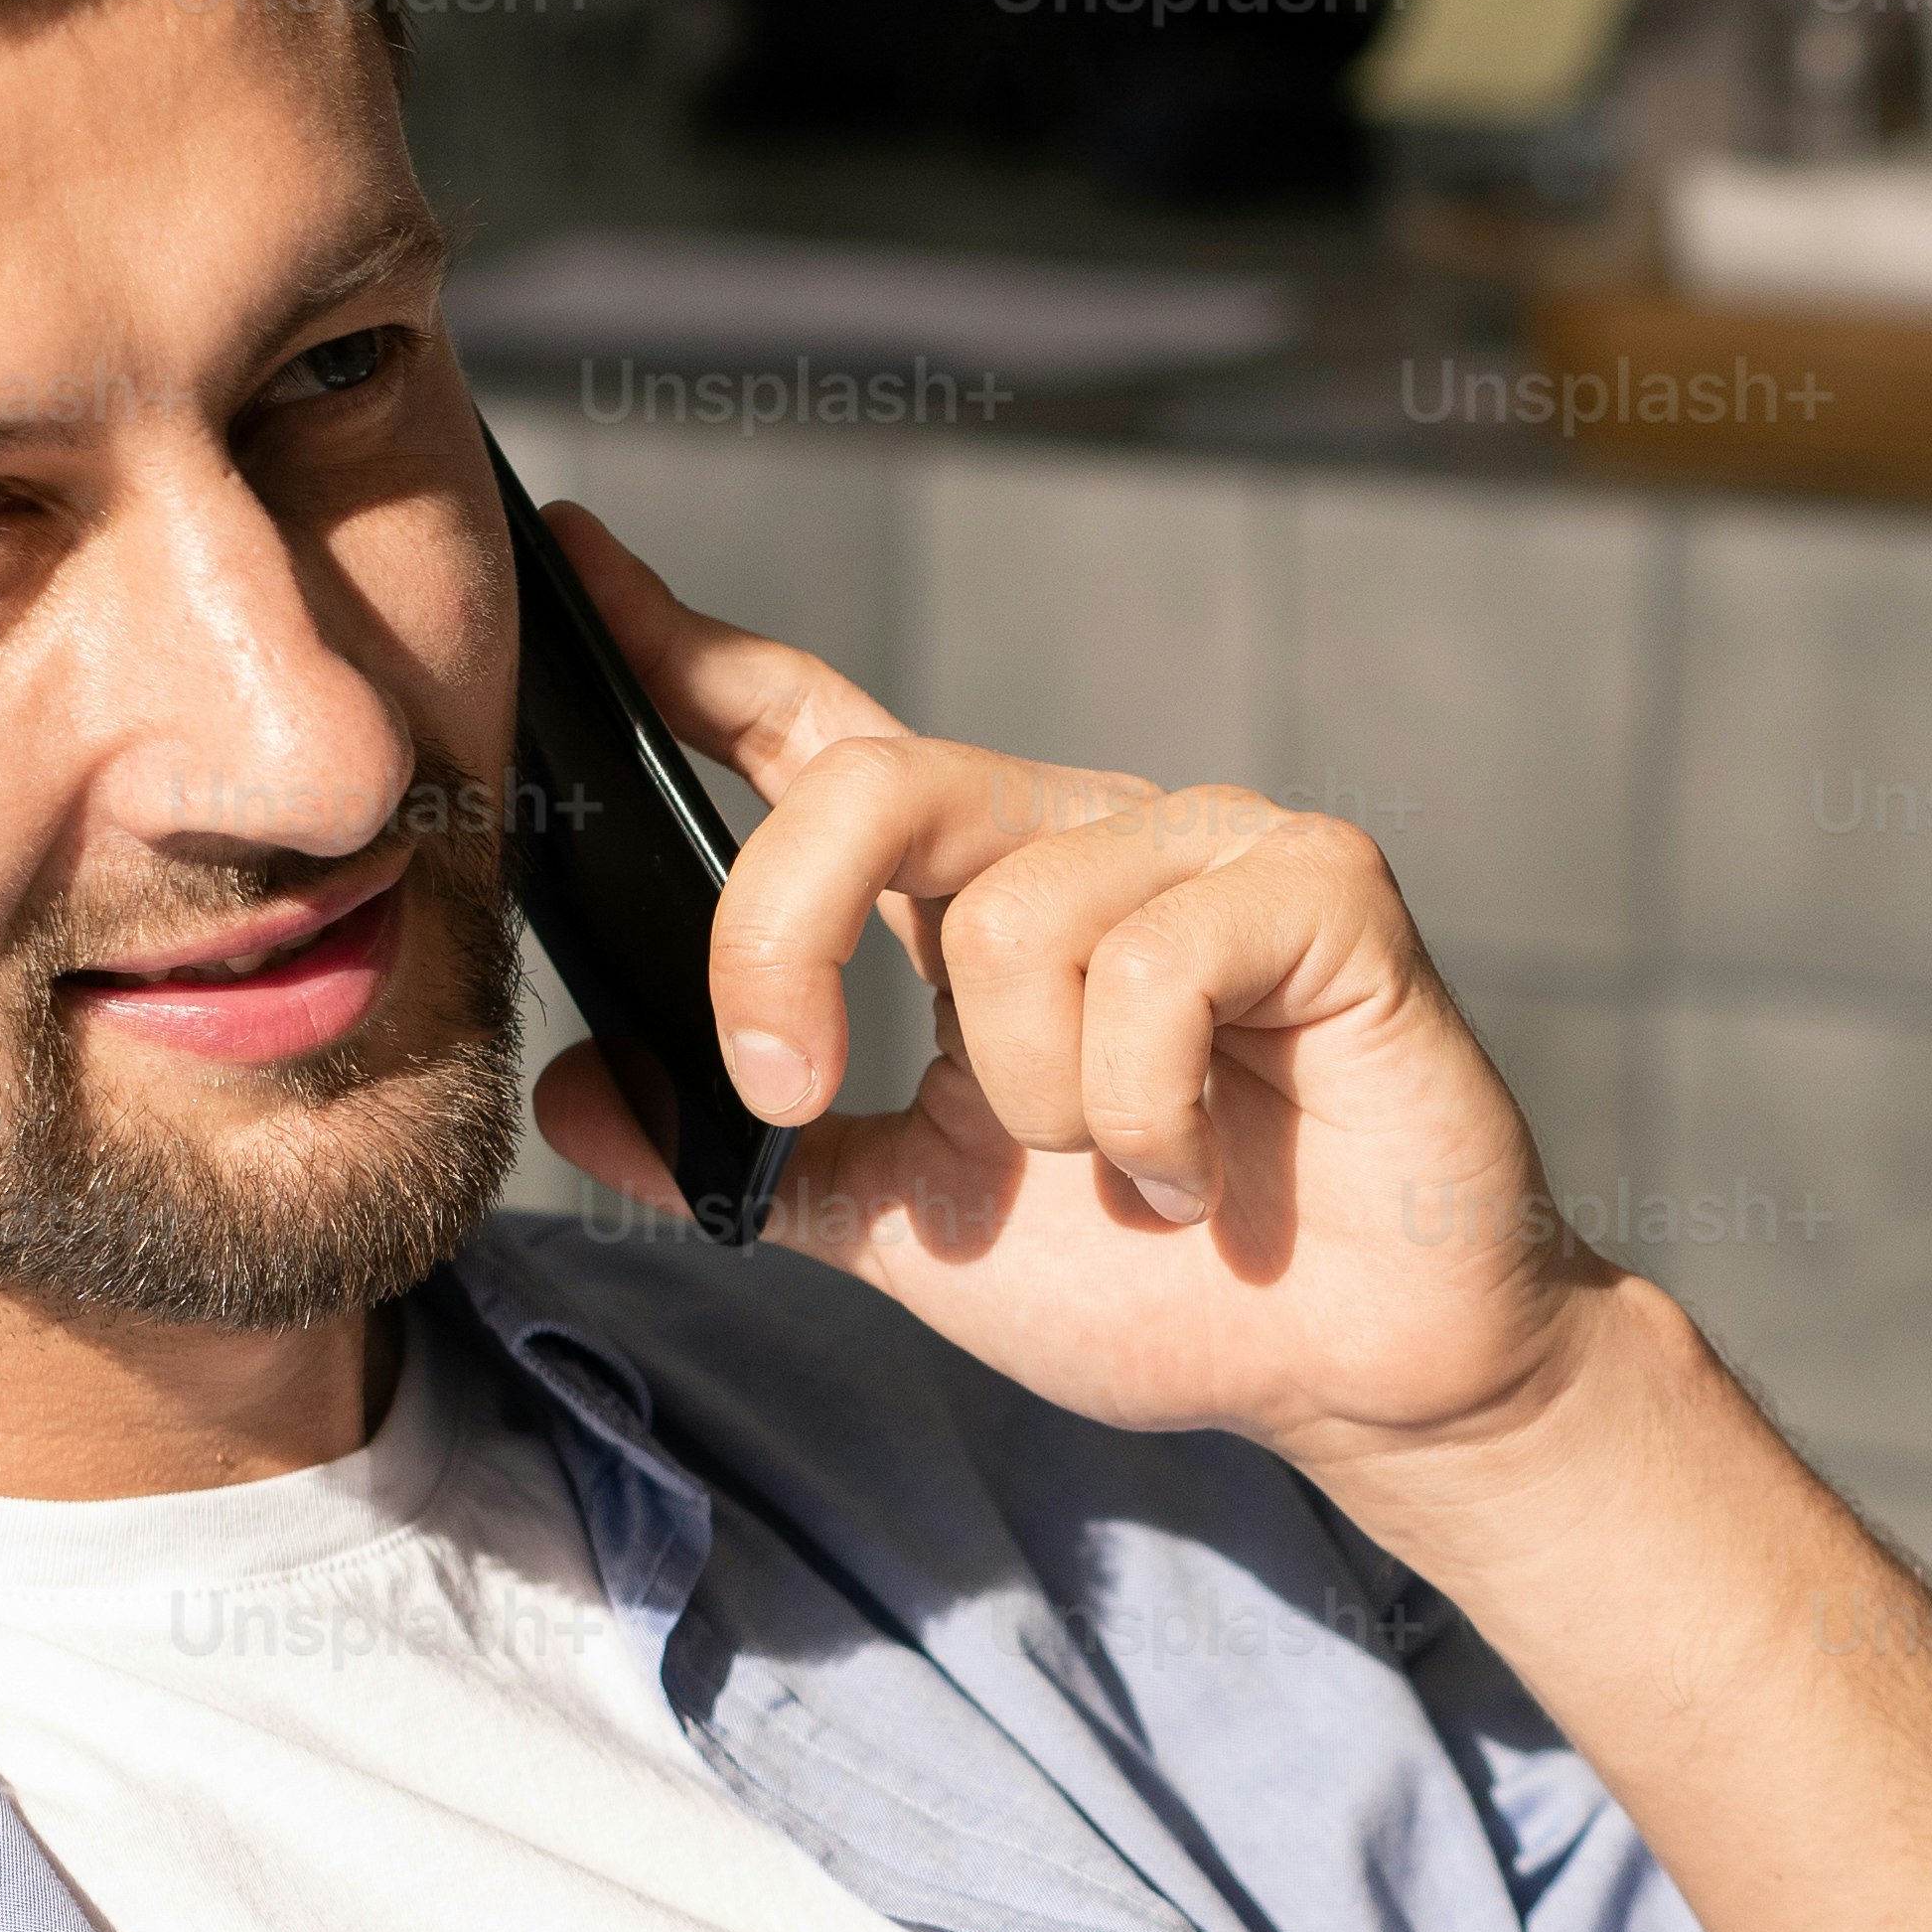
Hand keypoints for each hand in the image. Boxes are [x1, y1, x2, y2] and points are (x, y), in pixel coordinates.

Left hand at [520, 501, 1624, 1481]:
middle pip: (870, 786)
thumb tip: (574, 1094)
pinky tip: (1201, 1171)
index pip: (822, 733)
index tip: (576, 559)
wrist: (1357, 1372)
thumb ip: (761, 1161)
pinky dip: (1148, 1117)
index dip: (694, 645)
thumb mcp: (917, 1229)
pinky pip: (1152, 971)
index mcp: (982, 889)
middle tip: (791, 1094)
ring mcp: (1209, 842)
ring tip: (1130, 1173)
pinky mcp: (1321, 884)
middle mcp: (1086, 831)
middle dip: (780, 945)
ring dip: (1044, 1108)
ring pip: (1012, 923)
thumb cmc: (1165, 1291)